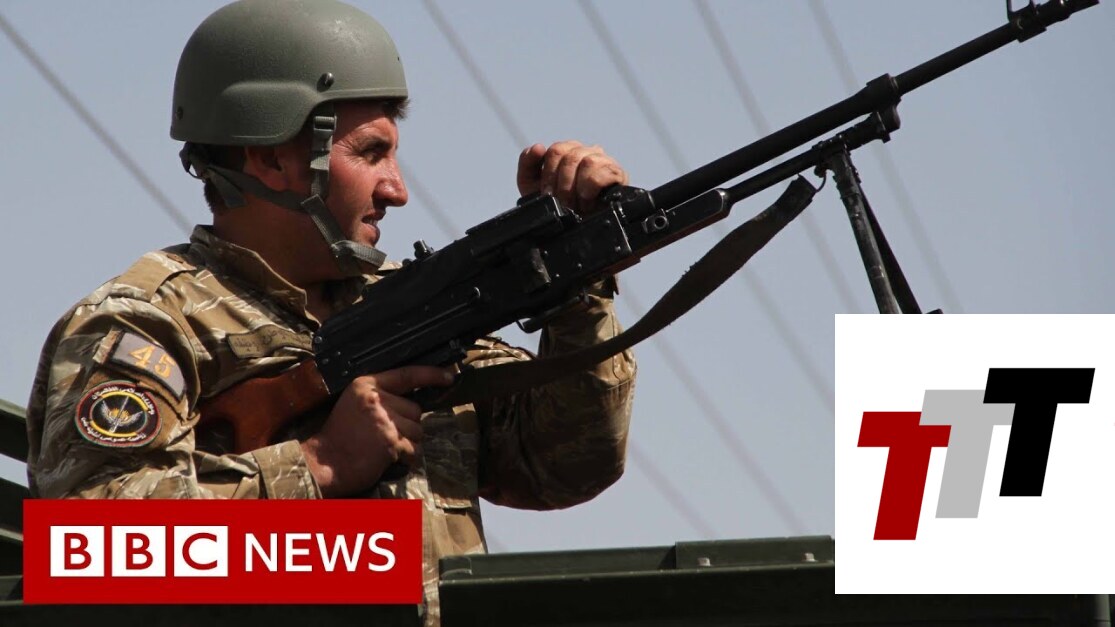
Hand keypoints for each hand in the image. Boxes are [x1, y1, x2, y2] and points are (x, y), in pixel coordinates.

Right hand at [300, 365, 453, 496]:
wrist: (323, 462)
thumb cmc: (339, 436)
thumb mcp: (356, 403)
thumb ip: (382, 397)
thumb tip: (415, 403)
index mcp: (366, 385)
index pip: (407, 375)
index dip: (431, 375)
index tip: (449, 377)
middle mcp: (377, 399)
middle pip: (415, 410)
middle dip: (407, 425)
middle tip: (384, 436)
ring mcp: (384, 420)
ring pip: (418, 431)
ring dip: (408, 443)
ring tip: (383, 447)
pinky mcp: (390, 441)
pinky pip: (414, 450)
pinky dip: (406, 458)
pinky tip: (388, 459)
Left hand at [517, 141, 628, 214]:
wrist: (577, 233)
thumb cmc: (558, 207)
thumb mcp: (533, 187)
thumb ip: (527, 164)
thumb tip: (539, 146)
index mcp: (569, 150)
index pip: (556, 150)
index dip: (549, 175)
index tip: (548, 195)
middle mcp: (588, 151)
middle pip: (570, 156)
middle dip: (562, 185)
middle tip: (563, 204)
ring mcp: (605, 162)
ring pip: (587, 162)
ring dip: (577, 189)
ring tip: (577, 205)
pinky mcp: (619, 175)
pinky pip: (603, 173)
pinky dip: (591, 189)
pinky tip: (589, 202)